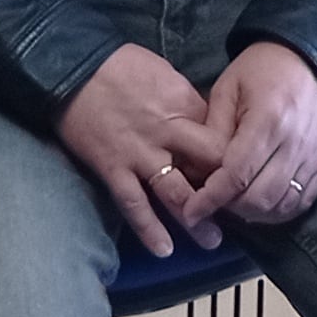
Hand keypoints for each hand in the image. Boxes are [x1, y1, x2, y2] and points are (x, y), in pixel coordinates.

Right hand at [54, 43, 220, 256]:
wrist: (73, 66)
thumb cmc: (120, 65)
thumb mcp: (166, 73)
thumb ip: (187, 103)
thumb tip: (206, 125)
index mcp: (185, 104)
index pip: (222, 137)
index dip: (235, 157)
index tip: (243, 173)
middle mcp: (168, 132)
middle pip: (209, 166)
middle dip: (226, 190)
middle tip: (239, 210)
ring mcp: (140, 154)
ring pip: (176, 193)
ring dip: (197, 220)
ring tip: (213, 240)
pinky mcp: (113, 168)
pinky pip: (134, 204)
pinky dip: (149, 229)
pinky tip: (164, 250)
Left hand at [179, 40, 316, 239]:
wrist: (309, 59)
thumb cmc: (261, 69)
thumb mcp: (227, 89)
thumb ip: (213, 130)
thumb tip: (200, 171)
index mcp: (267, 121)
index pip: (236, 175)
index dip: (211, 198)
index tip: (190, 212)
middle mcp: (293, 144)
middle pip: (259, 198)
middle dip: (229, 208)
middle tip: (209, 203)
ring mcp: (311, 157)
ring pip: (281, 206)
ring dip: (252, 213)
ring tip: (231, 204)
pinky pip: (301, 202)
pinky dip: (278, 212)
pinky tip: (259, 206)